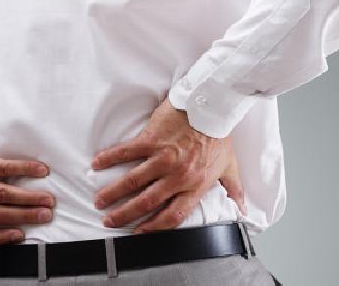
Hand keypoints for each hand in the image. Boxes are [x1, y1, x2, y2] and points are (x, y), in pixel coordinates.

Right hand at [91, 95, 246, 233]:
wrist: (211, 106)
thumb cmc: (219, 135)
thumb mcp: (229, 166)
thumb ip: (233, 190)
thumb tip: (242, 210)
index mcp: (195, 185)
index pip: (172, 215)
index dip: (154, 227)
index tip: (138, 233)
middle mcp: (177, 175)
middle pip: (147, 202)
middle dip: (125, 214)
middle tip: (109, 220)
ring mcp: (163, 157)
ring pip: (133, 181)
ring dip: (114, 192)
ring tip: (100, 200)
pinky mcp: (151, 139)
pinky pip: (126, 152)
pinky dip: (110, 158)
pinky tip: (97, 164)